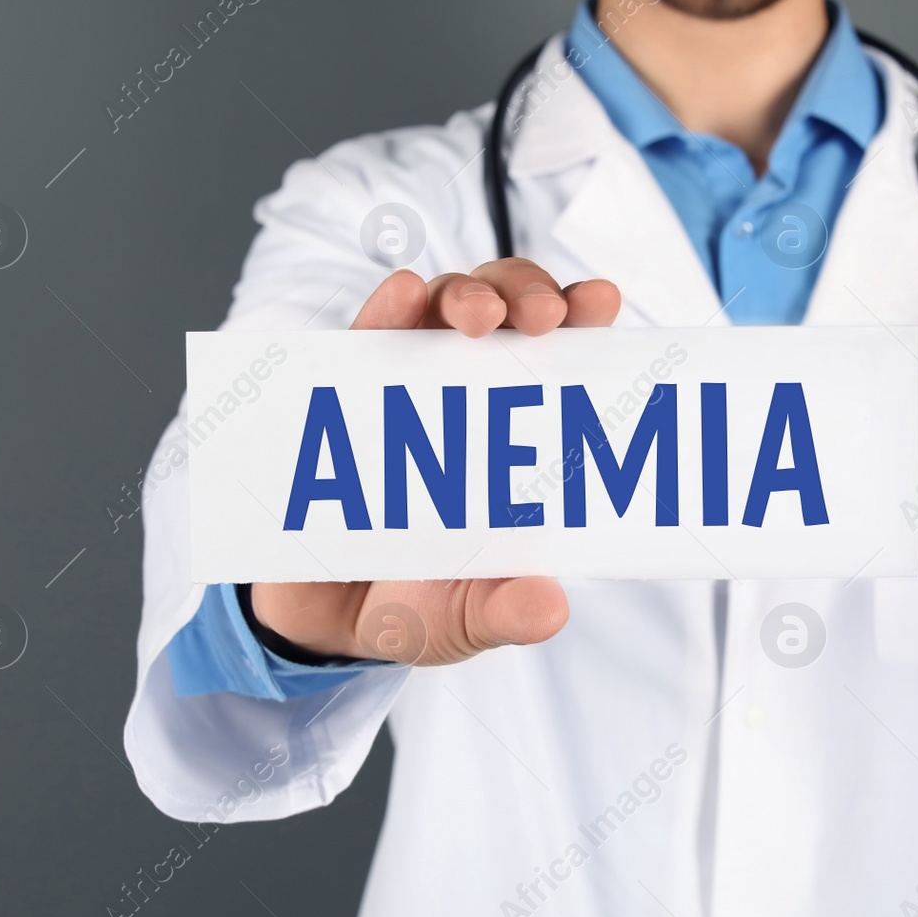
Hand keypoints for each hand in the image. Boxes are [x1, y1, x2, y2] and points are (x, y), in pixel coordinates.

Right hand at [250, 260, 620, 665]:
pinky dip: (386, 310)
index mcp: (521, 440)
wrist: (316, 622)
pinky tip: (400, 295)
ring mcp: (409, 385)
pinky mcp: (345, 392)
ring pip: (444, 306)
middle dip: (530, 294)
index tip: (601, 302)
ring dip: (466, 294)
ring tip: (476, 316)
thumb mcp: (463, 621)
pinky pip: (367, 337)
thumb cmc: (415, 607)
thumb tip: (549, 609)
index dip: (583, 318)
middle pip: (510, 311)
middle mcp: (472, 396)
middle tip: (541, 317)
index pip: (563, 360)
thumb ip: (503, 613)